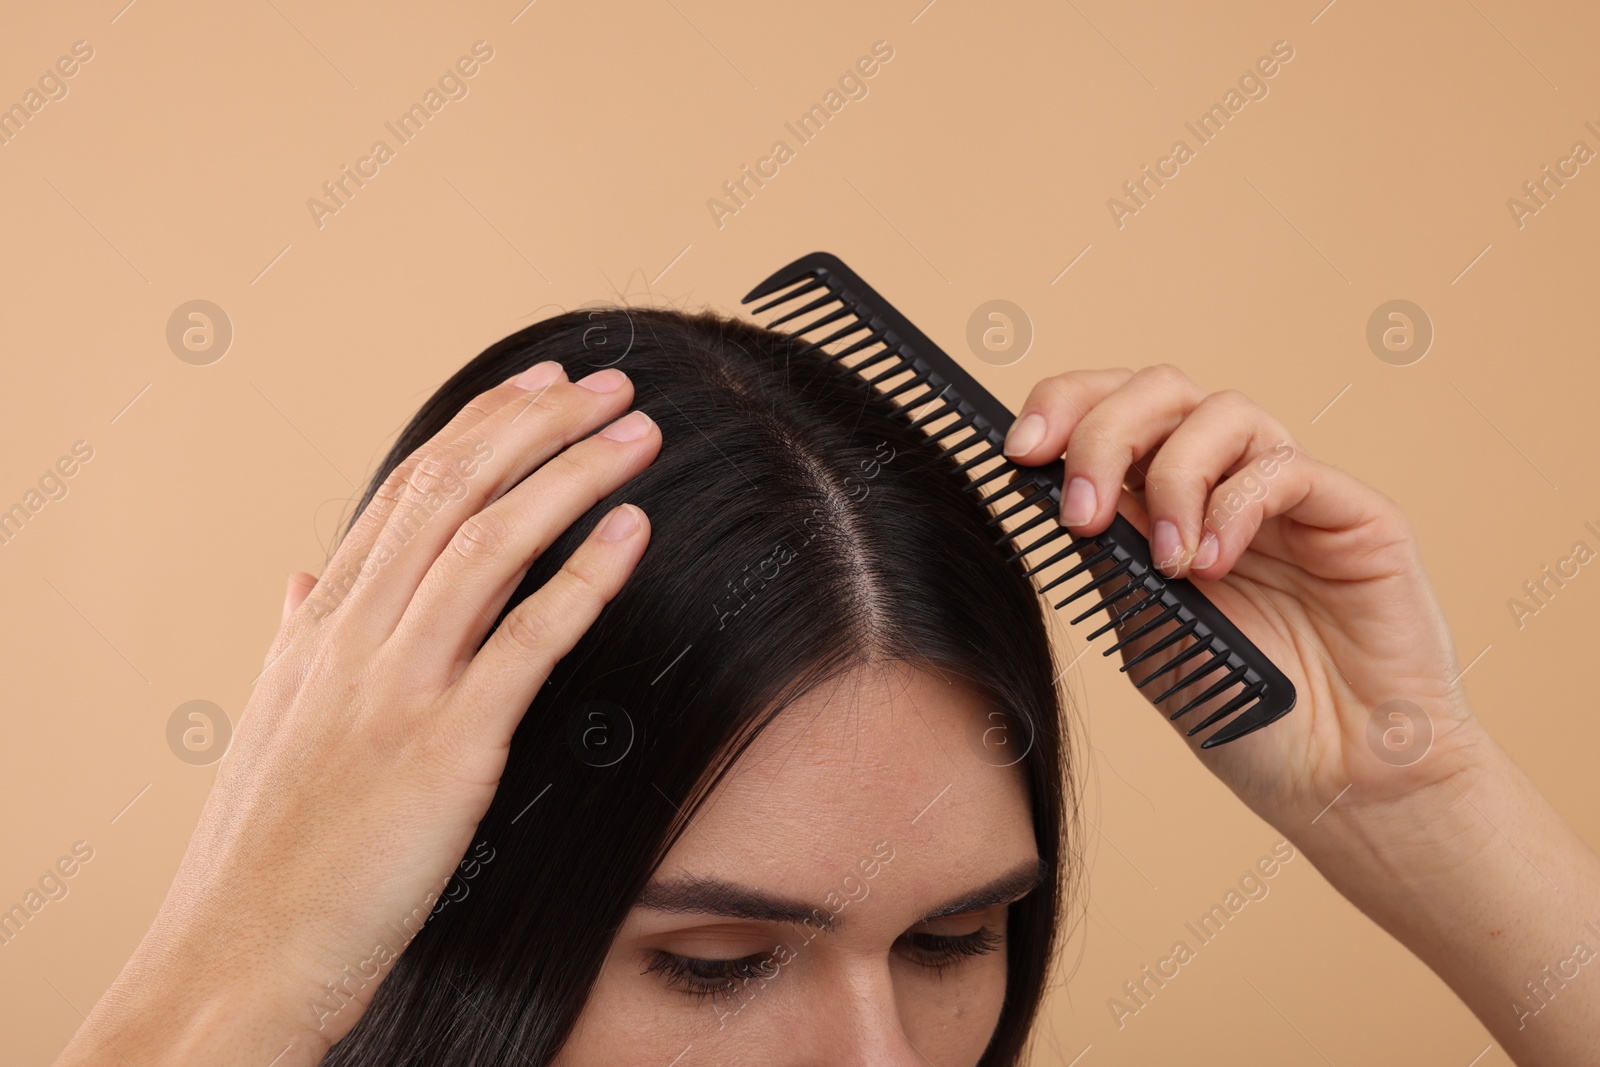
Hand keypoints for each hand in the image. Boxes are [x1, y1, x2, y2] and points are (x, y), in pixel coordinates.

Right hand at [56, 360, 658, 1065]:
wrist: (243, 951)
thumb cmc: (268, 848)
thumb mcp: (273, 721)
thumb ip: (298, 638)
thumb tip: (306, 579)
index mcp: (323, 625)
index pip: (407, 490)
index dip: (481, 427)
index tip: (536, 387)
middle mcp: (356, 635)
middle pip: (453, 492)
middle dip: (538, 425)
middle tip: (606, 385)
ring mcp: (398, 685)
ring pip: (490, 543)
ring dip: (571, 476)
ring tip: (635, 435)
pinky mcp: (447, 746)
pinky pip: (526, 640)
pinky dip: (585, 576)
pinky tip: (631, 532)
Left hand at [1001, 364, 1480, 829]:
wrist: (1334, 778)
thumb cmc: (1240, 711)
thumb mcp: (1144, 624)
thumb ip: (1108, 552)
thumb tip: (1050, 480)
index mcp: (1166, 502)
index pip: (1111, 412)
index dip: (1063, 410)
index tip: (1018, 453)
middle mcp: (1226, 482)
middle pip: (1160, 389)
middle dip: (1103, 434)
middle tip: (1082, 512)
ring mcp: (1290, 493)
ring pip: (1222, 411)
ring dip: (1172, 477)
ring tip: (1165, 563)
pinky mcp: (1355, 513)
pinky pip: (1284, 467)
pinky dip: (1234, 507)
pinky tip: (1212, 566)